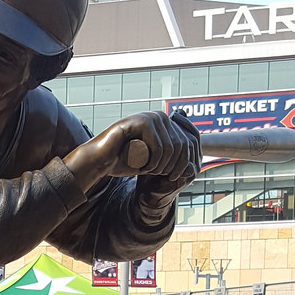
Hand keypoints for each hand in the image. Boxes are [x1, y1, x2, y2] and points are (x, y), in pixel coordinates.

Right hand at [65, 110, 200, 195]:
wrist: (101, 160)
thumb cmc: (125, 162)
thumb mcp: (154, 162)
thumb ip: (170, 160)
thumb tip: (192, 167)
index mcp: (166, 124)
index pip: (188, 143)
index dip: (183, 164)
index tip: (173, 177)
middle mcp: (161, 117)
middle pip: (181, 146)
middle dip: (172, 166)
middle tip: (156, 174)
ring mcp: (151, 117)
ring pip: (170, 148)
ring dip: (160, 165)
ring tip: (146, 169)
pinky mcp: (141, 122)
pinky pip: (158, 147)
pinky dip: (152, 162)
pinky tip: (142, 165)